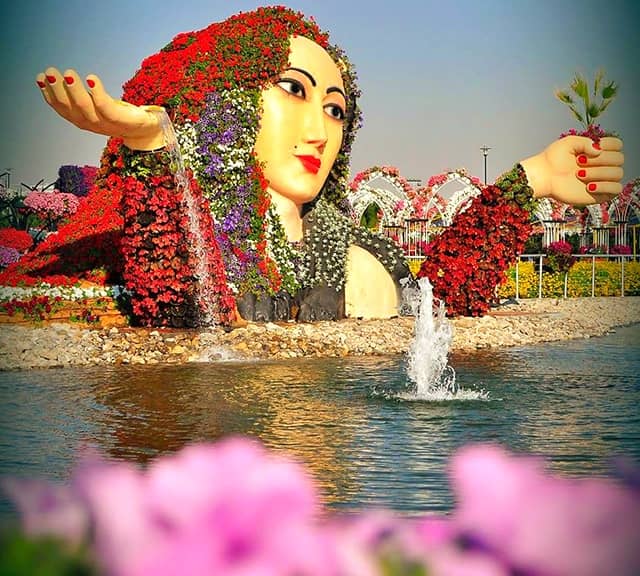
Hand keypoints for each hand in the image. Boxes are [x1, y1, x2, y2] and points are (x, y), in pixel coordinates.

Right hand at [36, 68, 164, 149]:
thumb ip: (82, 96)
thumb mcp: (97, 104)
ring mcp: (106, 124)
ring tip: (68, 72)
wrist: (146, 130)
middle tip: (50, 71)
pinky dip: (97, 93)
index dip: (49, 94)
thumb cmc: (119, 114)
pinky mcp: (121, 120)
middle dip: (58, 90)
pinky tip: (91, 78)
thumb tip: (63, 79)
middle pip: (71, 108)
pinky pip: (106, 107)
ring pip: (86, 107)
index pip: (62, 109)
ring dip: (75, 89)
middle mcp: (92, 124)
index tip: (40, 77)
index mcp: (83, 121)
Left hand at [521, 136, 623, 204]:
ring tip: (579, 174)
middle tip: (580, 162)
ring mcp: (602, 180)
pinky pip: (617, 189)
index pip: (618, 145)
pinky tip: (589, 186)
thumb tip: (599, 151)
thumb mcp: (569, 142)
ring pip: (618, 173)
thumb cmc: (554, 159)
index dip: (608, 145)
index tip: (590, 148)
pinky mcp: (600, 194)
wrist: (543, 176)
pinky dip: (605, 186)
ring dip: (599, 173)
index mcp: (599, 151)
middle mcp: (603, 165)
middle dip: (600, 159)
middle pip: (619, 159)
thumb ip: (587, 142)